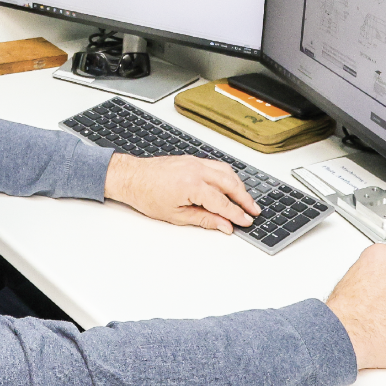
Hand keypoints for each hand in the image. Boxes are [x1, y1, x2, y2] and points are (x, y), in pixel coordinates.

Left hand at [104, 153, 261, 233]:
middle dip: (244, 198)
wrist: (132, 177)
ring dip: (238, 185)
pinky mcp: (192, 159)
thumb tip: (224, 226)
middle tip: (254, 210)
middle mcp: (196, 170)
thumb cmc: (147, 195)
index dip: (236, 214)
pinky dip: (228, 176)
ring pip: (226, 172)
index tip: (246, 221)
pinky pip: (217, 165)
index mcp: (192, 185)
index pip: (222, 202)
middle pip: (230, 184)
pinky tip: (230, 184)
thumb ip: (204, 219)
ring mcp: (195, 162)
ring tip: (245, 200)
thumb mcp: (176, 215)